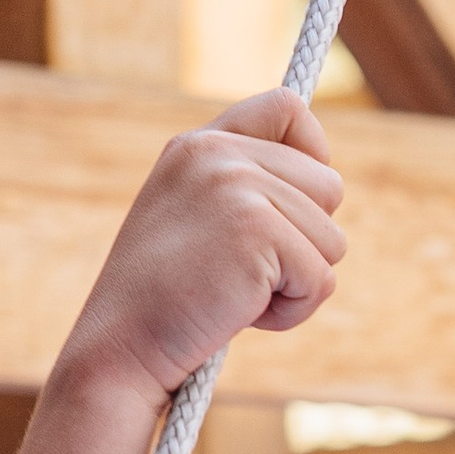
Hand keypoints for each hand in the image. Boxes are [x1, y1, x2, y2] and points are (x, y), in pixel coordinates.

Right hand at [57, 92, 345, 403]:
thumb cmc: (164, 299)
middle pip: (329, 187)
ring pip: (333, 240)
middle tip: (246, 272)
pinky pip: (321, 280)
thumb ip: (245, 189)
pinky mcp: (258, 232)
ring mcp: (238, 188)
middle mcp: (218, 154)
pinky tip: (240, 314)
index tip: (295, 203)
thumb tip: (326, 182)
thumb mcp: (197, 220)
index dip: (312, 153)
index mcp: (200, 145)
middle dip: (304, 242)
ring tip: (237, 293)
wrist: (121, 345)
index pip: (288, 108)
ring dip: (296, 282)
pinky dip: (292, 312)